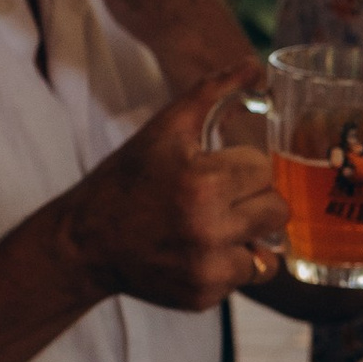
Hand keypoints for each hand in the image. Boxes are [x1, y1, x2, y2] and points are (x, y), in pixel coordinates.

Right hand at [56, 81, 288, 312]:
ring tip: (213, 227)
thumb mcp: (165, 129)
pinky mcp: (204, 296)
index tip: (218, 171)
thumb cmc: (127, 180)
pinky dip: (229, 265)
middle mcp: (208, 229)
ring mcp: (207, 269)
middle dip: (254, 201)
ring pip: (269, 250)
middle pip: (278, 210)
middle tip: (221, 199)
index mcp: (201, 182)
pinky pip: (245, 277)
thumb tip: (255, 64)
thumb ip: (213, 91)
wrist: (85, 243)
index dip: (244, 167)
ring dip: (248, 237)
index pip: (264, 170)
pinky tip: (197, 251)